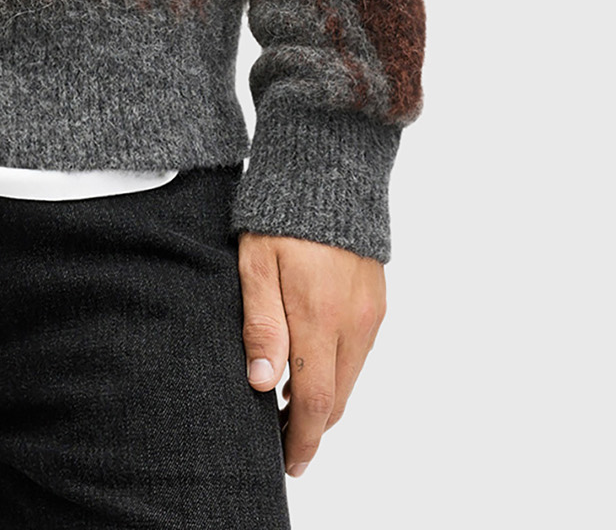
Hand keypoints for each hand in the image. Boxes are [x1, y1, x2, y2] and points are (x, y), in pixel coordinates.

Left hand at [238, 232, 386, 479]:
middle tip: (282, 443)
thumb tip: (261, 381)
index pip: (314, 400)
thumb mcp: (256, 263)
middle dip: (311, 427)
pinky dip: (337, 370)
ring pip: (350, 377)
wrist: (328, 170)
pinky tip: (311, 364)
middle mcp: (353, 322)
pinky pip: (359, 351)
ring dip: (324, 399)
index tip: (288, 463)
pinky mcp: (376, 302)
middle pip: (336, 398)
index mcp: (319, 316)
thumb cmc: (280, 214)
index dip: (301, 438)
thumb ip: (261, 324)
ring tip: (288, 405)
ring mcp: (369, 313)